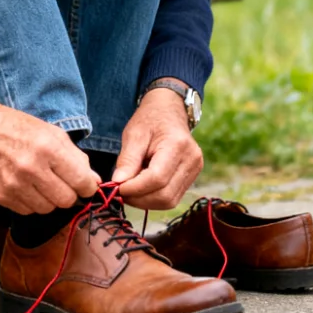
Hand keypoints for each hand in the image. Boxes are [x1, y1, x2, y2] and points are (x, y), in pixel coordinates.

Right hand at [0, 91, 99, 213]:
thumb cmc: (17, 127)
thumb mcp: (51, 132)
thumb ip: (76, 157)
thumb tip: (94, 182)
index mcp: (47, 148)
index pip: (81, 182)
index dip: (88, 186)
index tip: (85, 184)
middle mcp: (31, 168)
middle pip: (66, 200)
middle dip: (69, 193)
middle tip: (62, 182)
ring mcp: (14, 184)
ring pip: (48, 209)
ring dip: (49, 199)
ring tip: (41, 181)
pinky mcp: (0, 196)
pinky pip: (28, 211)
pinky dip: (31, 201)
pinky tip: (26, 185)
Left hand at [113, 88, 203, 209]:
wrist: (169, 111)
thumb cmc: (149, 119)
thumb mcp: (134, 134)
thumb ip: (127, 160)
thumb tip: (118, 184)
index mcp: (177, 145)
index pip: (157, 178)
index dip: (135, 189)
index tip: (117, 188)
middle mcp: (191, 160)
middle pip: (164, 195)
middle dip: (139, 198)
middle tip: (120, 192)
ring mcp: (195, 170)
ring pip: (169, 201)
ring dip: (146, 201)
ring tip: (130, 190)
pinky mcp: (192, 177)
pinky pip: (173, 197)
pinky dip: (154, 198)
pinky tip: (142, 188)